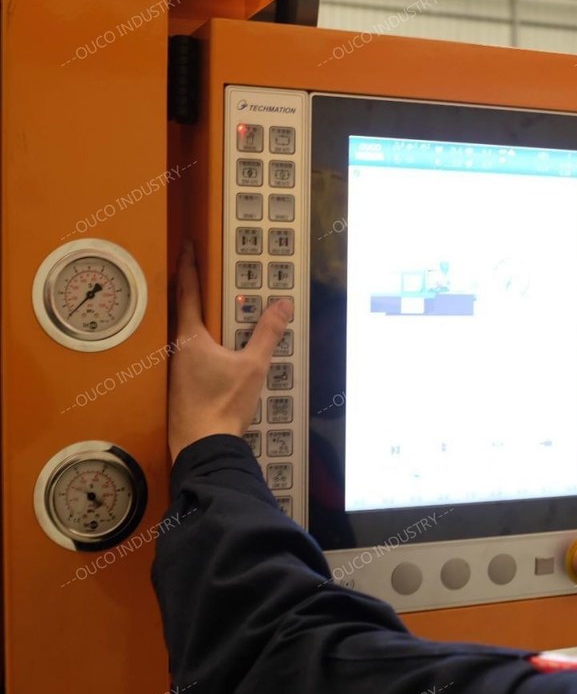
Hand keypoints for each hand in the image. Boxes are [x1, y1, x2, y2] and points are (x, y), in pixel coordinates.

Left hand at [168, 242, 292, 461]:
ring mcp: (176, 369)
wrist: (202, 446)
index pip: (187, 291)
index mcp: (191, 336)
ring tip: (219, 314)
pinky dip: (203, 345)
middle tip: (207, 276)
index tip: (188, 246)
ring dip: (200, 321)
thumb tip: (283, 305)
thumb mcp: (253, 365)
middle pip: (184, 311)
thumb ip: (268, 333)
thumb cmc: (222, 405)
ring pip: (187, 335)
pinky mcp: (180, 386)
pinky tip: (217, 355)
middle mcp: (178, 349)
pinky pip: (191, 355)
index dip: (188, 265)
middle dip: (195, 292)